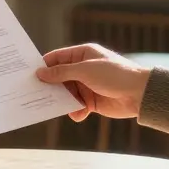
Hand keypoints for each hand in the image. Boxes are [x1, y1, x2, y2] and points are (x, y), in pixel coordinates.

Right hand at [35, 43, 151, 120]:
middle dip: (49, 86)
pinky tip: (79, 113)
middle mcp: (83, 69)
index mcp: (82, 55)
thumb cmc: (114, 74)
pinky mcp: (92, 101)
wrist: (139, 94)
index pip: (57, 58)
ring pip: (66, 93)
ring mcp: (87, 86)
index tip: (29, 75)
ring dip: (62, 101)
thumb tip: (41, 73)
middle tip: (34, 94)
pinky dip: (75, 111)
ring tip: (54, 107)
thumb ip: (61, 72)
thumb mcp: (85, 70)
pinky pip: (76, 106)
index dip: (44, 66)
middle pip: (59, 77)